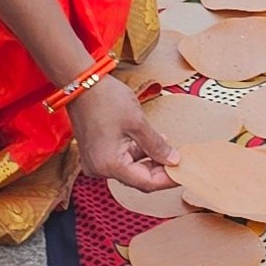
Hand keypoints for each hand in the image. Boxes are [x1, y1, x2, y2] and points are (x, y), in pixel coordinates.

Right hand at [66, 76, 179, 191]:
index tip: (184, 173)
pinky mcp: (95, 153)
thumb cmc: (106, 99)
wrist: (81, 83)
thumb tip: (173, 160)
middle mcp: (99, 169)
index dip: (167, 179)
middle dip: (159, 169)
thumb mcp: (137, 122)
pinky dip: (135, 153)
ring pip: (129, 168)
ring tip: (166, 146)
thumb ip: (156, 145)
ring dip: (149, 159)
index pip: (145, 183)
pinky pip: (120, 159)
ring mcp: (95, 162)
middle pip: (137, 177)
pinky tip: (149, 142)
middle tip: (179, 160)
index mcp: (109, 165)